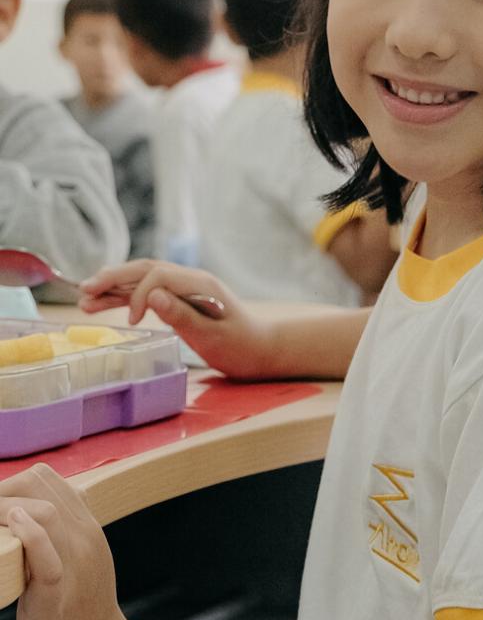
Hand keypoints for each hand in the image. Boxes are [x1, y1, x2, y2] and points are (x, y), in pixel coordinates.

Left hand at [0, 464, 135, 619]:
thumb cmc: (74, 618)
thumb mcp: (72, 565)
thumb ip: (54, 538)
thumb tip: (22, 517)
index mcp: (86, 528)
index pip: (48, 480)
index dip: (12, 487)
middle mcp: (84, 538)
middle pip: (41, 484)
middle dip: (3, 494)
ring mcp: (75, 564)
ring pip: (45, 512)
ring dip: (5, 512)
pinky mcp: (58, 595)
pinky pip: (46, 555)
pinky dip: (28, 536)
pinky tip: (11, 531)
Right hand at [80, 261, 270, 377]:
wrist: (262, 349)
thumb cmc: (241, 346)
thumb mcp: (212, 335)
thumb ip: (182, 315)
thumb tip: (151, 296)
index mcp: (200, 284)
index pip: (158, 276)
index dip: (138, 295)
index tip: (131, 322)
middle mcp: (191, 280)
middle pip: (145, 270)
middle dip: (113, 278)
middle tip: (84, 291)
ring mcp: (185, 288)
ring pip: (143, 280)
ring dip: (114, 287)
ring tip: (84, 299)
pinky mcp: (181, 300)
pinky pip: (149, 292)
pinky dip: (126, 297)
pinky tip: (104, 303)